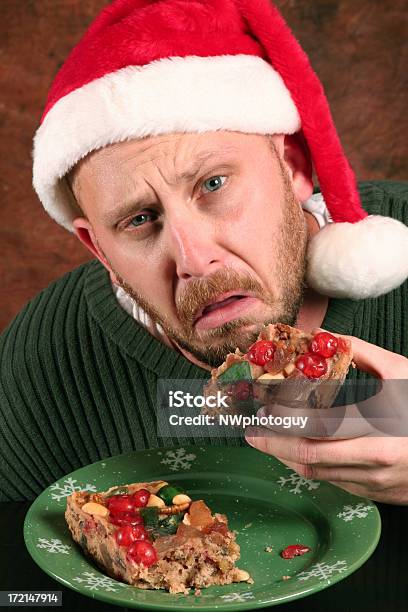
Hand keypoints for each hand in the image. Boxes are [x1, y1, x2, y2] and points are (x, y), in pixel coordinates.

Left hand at [245, 333, 407, 503]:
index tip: (264, 414)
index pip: (318, 433)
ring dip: (289, 458)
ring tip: (271, 440)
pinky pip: (336, 483)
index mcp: (380, 434)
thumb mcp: (402, 374)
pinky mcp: (379, 495)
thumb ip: (361, 354)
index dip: (285, 425)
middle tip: (253, 433)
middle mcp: (375, 466)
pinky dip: (313, 466)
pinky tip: (303, 450)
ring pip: (320, 477)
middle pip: (310, 461)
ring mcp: (376, 486)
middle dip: (275, 447)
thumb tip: (324, 336)